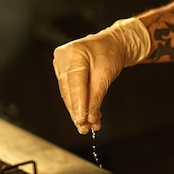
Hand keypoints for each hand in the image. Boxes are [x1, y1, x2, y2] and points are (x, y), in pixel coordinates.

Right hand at [53, 18, 150, 133]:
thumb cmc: (110, 54)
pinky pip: (70, 91)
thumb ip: (96, 97)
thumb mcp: (106, 76)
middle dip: (78, 112)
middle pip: (69, 91)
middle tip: (85, 129)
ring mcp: (61, 64)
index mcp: (73, 54)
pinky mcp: (63, 71)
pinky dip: (80, 104)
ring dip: (79, 111)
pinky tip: (88, 116)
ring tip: (89, 125)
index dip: (78, 105)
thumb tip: (90, 118)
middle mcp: (63, 58)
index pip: (75, 85)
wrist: (112, 44)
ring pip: (69, 94)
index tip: (83, 121)